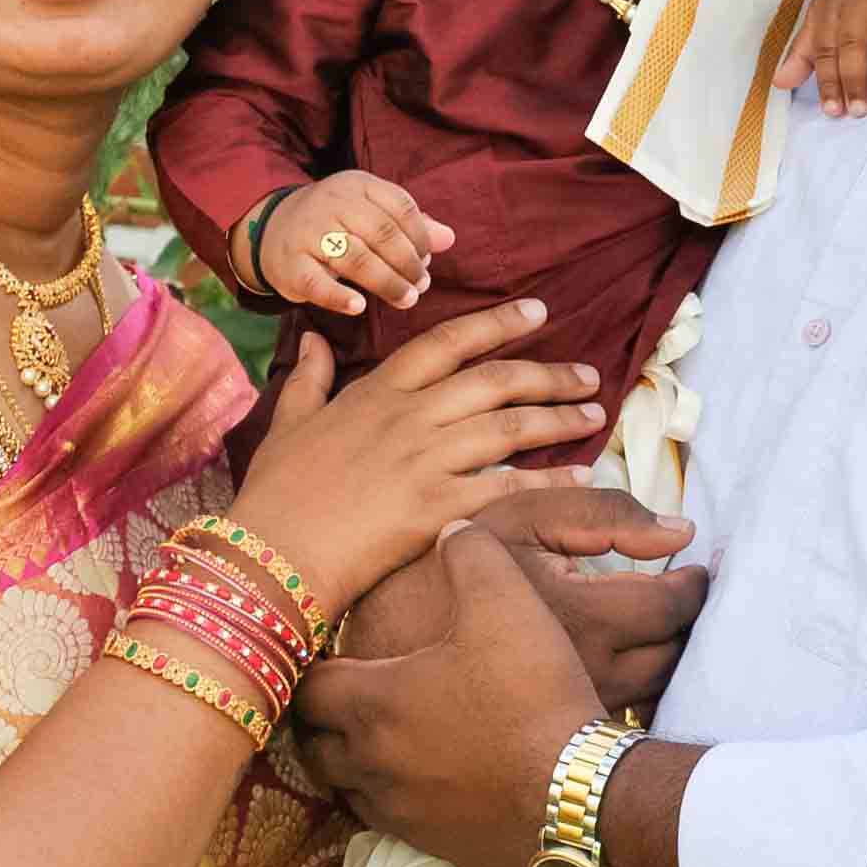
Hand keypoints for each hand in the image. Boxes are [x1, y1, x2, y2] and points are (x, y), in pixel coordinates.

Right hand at [230, 304, 598, 613]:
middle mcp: (410, 417)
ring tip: (595, 414)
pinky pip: (508, 487)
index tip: (538, 312)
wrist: (271, 555)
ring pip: (510, 426)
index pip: (449, 342)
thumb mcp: (287, 423)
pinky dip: (549, 481)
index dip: (498, 323)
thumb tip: (314, 338)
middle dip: (550, 374)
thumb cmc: (276, 493)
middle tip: (589, 373)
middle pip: (496, 380)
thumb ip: (308, 378)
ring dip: (560, 418)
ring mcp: (426, 460)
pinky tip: (579, 477)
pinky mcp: (438, 507)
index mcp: (378, 391)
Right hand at [256, 171, 454, 314]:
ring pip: (356, 259)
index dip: (420, 236)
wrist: (272, 229)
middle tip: (422, 286)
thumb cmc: (335, 222)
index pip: (400, 206)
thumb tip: (449, 238)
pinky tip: (359, 307)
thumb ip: (409, 224)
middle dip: (408, 263)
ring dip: (387, 283)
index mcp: (357, 185)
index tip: (428, 261)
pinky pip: (317, 283)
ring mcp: (309, 234)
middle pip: (382, 233)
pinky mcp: (290, 264)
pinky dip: (339, 297)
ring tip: (406, 299)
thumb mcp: (370, 211)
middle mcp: (332, 203)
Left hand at [299, 523, 606, 866]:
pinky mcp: (433, 844)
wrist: (580, 791)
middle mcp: (372, 763)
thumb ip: (470, 553)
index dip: (311, 668)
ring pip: (346, 789)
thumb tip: (450, 532)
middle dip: (319, 721)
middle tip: (339, 695)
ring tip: (374, 734)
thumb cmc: (531, 693)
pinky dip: (389, 795)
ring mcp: (400, 811)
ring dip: (350, 762)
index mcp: (374, 702)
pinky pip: (387, 821)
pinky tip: (421, 774)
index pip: (307, 689)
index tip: (324, 654)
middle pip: (313, 747)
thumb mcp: (506, 600)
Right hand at [332, 489, 707, 711]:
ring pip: (652, 694)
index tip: (696, 569)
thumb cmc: (437, 580)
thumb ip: (600, 512)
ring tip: (653, 632)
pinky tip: (610, 670)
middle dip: (684, 624)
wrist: (372, 665)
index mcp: (589, 617)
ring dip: (661, 661)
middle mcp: (593, 676)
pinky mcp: (551, 750)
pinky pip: (615, 725)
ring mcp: (571, 720)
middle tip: (682, 598)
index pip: (676, 605)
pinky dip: (627, 693)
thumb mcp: (512, 520)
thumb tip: (680, 531)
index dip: (694, 584)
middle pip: (674, 656)